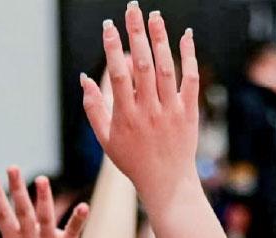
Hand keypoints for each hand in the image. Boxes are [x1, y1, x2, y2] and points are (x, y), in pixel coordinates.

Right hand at [81, 4, 202, 195]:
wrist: (167, 183)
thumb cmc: (132, 161)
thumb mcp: (105, 139)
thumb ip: (94, 108)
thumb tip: (85, 79)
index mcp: (125, 116)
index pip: (118, 75)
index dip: (113, 48)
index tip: (109, 26)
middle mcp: (149, 110)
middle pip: (143, 65)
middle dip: (137, 34)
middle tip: (133, 9)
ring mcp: (171, 110)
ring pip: (166, 68)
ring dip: (161, 39)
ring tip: (155, 15)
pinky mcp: (189, 112)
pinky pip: (191, 80)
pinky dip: (189, 57)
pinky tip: (186, 36)